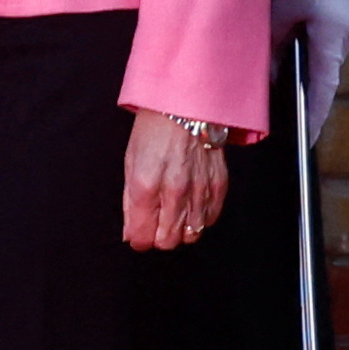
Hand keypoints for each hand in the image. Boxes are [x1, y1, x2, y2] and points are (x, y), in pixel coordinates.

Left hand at [121, 107, 234, 250]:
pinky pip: (209, 219)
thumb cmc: (154, 133)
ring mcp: (199, 191)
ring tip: (172, 216)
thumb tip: (131, 232)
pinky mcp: (218, 187)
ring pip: (191, 235)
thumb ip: (130, 202)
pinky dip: (199, 220)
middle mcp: (174, 192)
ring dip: (180, 232)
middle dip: (158, 239)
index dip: (138, 240)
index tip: (137, 235)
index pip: (143, 235)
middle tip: (154, 226)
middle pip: (168, 241)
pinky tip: (190, 208)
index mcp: (145, 186)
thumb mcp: (130, 164)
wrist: (187, 108)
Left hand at [272, 0, 348, 143]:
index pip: (323, 89)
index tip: (305, 142)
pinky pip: (312, 36)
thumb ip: (270, 35)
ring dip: (290, 65)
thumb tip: (260, 69)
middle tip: (271, 116)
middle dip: (295, 91)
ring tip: (262, 86)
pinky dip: (293, 46)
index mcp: (336, 40)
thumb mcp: (282, 1)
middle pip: (316, 72)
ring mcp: (341, 23)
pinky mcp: (334, 10)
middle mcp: (344, 37)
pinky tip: (273, 50)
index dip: (312, 115)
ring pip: (311, 53)